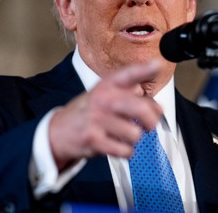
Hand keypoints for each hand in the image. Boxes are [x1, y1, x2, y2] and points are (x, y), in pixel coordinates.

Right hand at [48, 60, 162, 169]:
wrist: (59, 131)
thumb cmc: (88, 112)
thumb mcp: (105, 96)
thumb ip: (132, 97)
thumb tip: (158, 108)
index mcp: (107, 85)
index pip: (128, 74)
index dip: (144, 69)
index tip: (157, 64)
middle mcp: (102, 99)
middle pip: (140, 108)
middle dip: (152, 120)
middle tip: (150, 125)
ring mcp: (97, 119)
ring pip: (135, 133)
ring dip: (134, 139)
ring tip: (124, 136)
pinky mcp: (94, 139)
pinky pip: (124, 150)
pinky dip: (126, 152)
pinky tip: (117, 146)